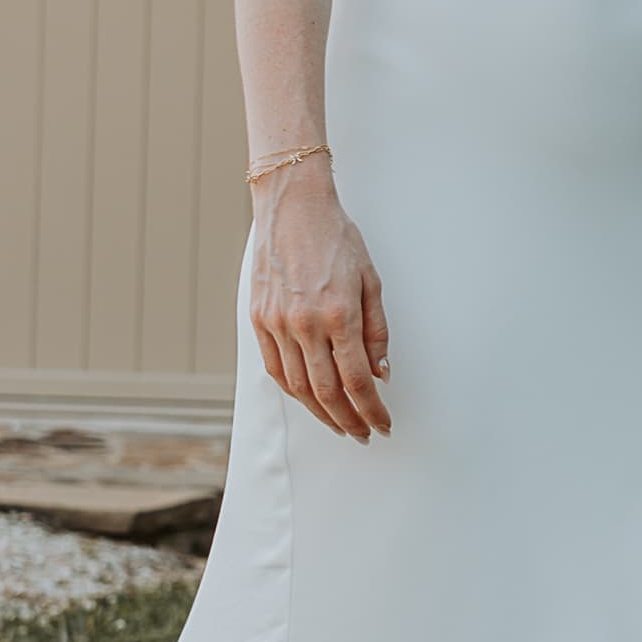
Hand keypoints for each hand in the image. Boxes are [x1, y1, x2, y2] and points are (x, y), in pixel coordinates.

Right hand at [249, 163, 391, 438]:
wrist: (292, 206)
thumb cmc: (336, 238)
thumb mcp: (370, 281)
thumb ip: (376, 332)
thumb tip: (381, 374)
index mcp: (338, 314)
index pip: (357, 380)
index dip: (371, 411)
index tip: (383, 425)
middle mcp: (304, 324)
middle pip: (327, 392)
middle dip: (349, 421)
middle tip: (363, 435)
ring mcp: (277, 323)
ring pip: (298, 387)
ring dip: (321, 413)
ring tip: (340, 424)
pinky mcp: (258, 319)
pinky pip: (275, 369)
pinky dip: (294, 391)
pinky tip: (310, 400)